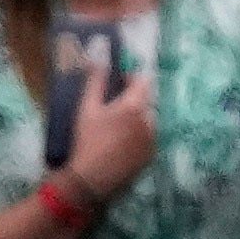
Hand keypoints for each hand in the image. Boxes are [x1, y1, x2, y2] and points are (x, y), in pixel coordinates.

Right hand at [63, 65, 160, 209]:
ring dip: (136, 118)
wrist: (92, 179)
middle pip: (146, 101)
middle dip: (133, 99)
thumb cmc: (87, 141)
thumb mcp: (87, 109)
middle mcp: (150, 121)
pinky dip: (138, 136)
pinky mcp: (151, 156)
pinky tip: (120, 144)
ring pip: (148, 120)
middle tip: (112, 106)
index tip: (118, 82)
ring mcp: (152, 140)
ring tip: (115, 127)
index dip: (132, 78)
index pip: (144, 81)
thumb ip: (95, 82)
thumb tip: (99, 59)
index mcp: (135, 106)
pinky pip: (147, 138)